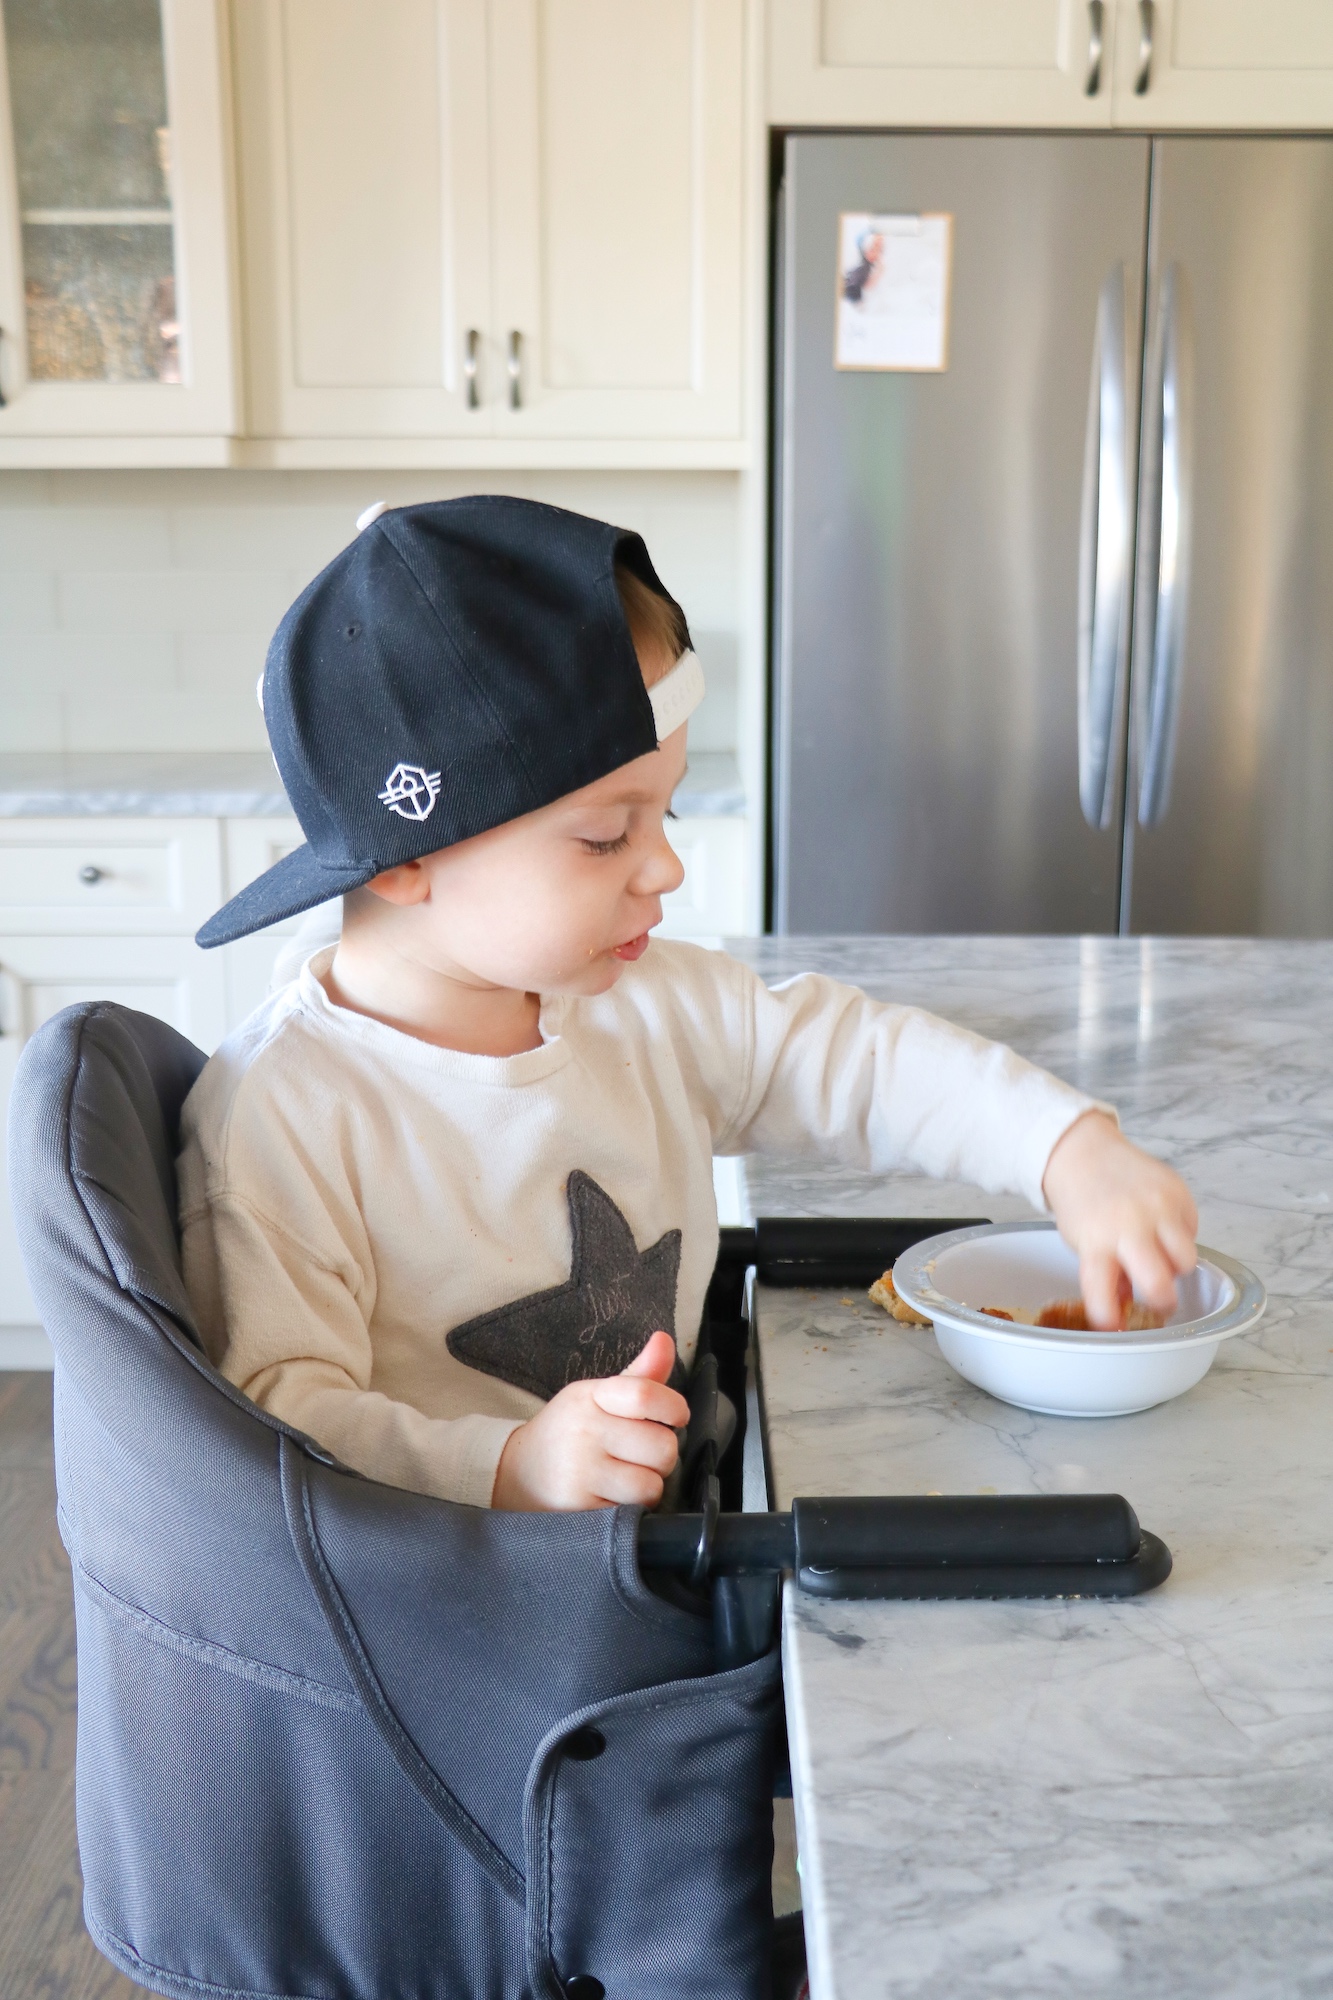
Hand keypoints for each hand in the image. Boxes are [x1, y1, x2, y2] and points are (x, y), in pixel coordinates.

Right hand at [491, 1330, 687, 1510]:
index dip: (673, 1407)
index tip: (676, 1416)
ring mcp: (581, 1471)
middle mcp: (585, 1431)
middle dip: (661, 1456)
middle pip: (662, 1446)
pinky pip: (632, 1511)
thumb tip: (665, 1340)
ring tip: (625, 1479)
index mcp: (592, 1397)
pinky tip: (610, 1497)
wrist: (517, 1473)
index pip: (645, 1394)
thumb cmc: (569, 1432)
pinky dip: (630, 1509)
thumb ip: (639, 1376)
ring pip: (651, 1485)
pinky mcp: (579, 1509)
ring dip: (647, 1487)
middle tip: (641, 1456)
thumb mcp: (597, 1398)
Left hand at [1042, 1111, 1197, 1329]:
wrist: (1084, 1152)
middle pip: (1160, 1285)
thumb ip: (1107, 1274)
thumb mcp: (1082, 1242)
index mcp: (1095, 1242)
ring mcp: (1158, 1207)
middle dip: (1163, 1302)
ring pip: (1187, 1261)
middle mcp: (1129, 1225)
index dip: (1109, 1320)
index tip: (1116, 1328)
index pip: (1102, 1294)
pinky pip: (1192, 1231)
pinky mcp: (1178, 1193)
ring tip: (1158, 1256)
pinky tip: (1161, 1227)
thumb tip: (1129, 1309)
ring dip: (1176, 1268)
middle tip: (1158, 1300)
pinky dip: (1179, 1237)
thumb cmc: (1083, 1202)